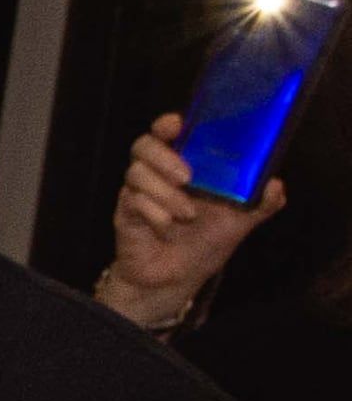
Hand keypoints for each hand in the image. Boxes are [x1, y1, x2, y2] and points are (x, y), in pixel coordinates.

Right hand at [100, 113, 279, 334]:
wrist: (177, 277)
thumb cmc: (206, 240)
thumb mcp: (241, 219)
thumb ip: (261, 201)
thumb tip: (275, 185)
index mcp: (186, 164)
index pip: (169, 132)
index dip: (169, 123)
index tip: (178, 124)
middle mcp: (158, 173)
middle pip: (144, 145)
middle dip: (164, 158)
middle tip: (187, 178)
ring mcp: (139, 192)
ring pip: (136, 173)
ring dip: (164, 194)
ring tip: (187, 214)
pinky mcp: (125, 213)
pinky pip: (132, 202)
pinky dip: (154, 214)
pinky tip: (167, 228)